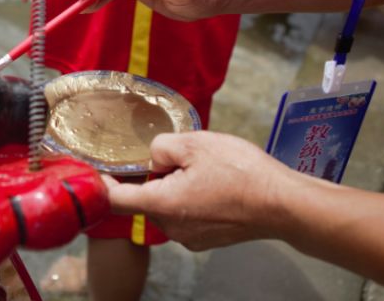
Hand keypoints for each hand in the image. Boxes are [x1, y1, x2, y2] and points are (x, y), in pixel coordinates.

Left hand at [104, 131, 299, 250]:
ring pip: (168, 206)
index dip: (103, 182)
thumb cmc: (240, 172)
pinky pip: (187, 216)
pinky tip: (216, 185)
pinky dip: (192, 199)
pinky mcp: (207, 240)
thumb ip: (161, 147)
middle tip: (180, 157)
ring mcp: (189, 238)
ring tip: (205, 170)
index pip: (115, 199)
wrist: (282, 204)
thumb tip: (154, 160)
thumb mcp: (195, 143)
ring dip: (175, 188)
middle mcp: (170, 228)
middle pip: (145, 200)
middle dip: (154, 177)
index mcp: (161, 204)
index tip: (101, 169)